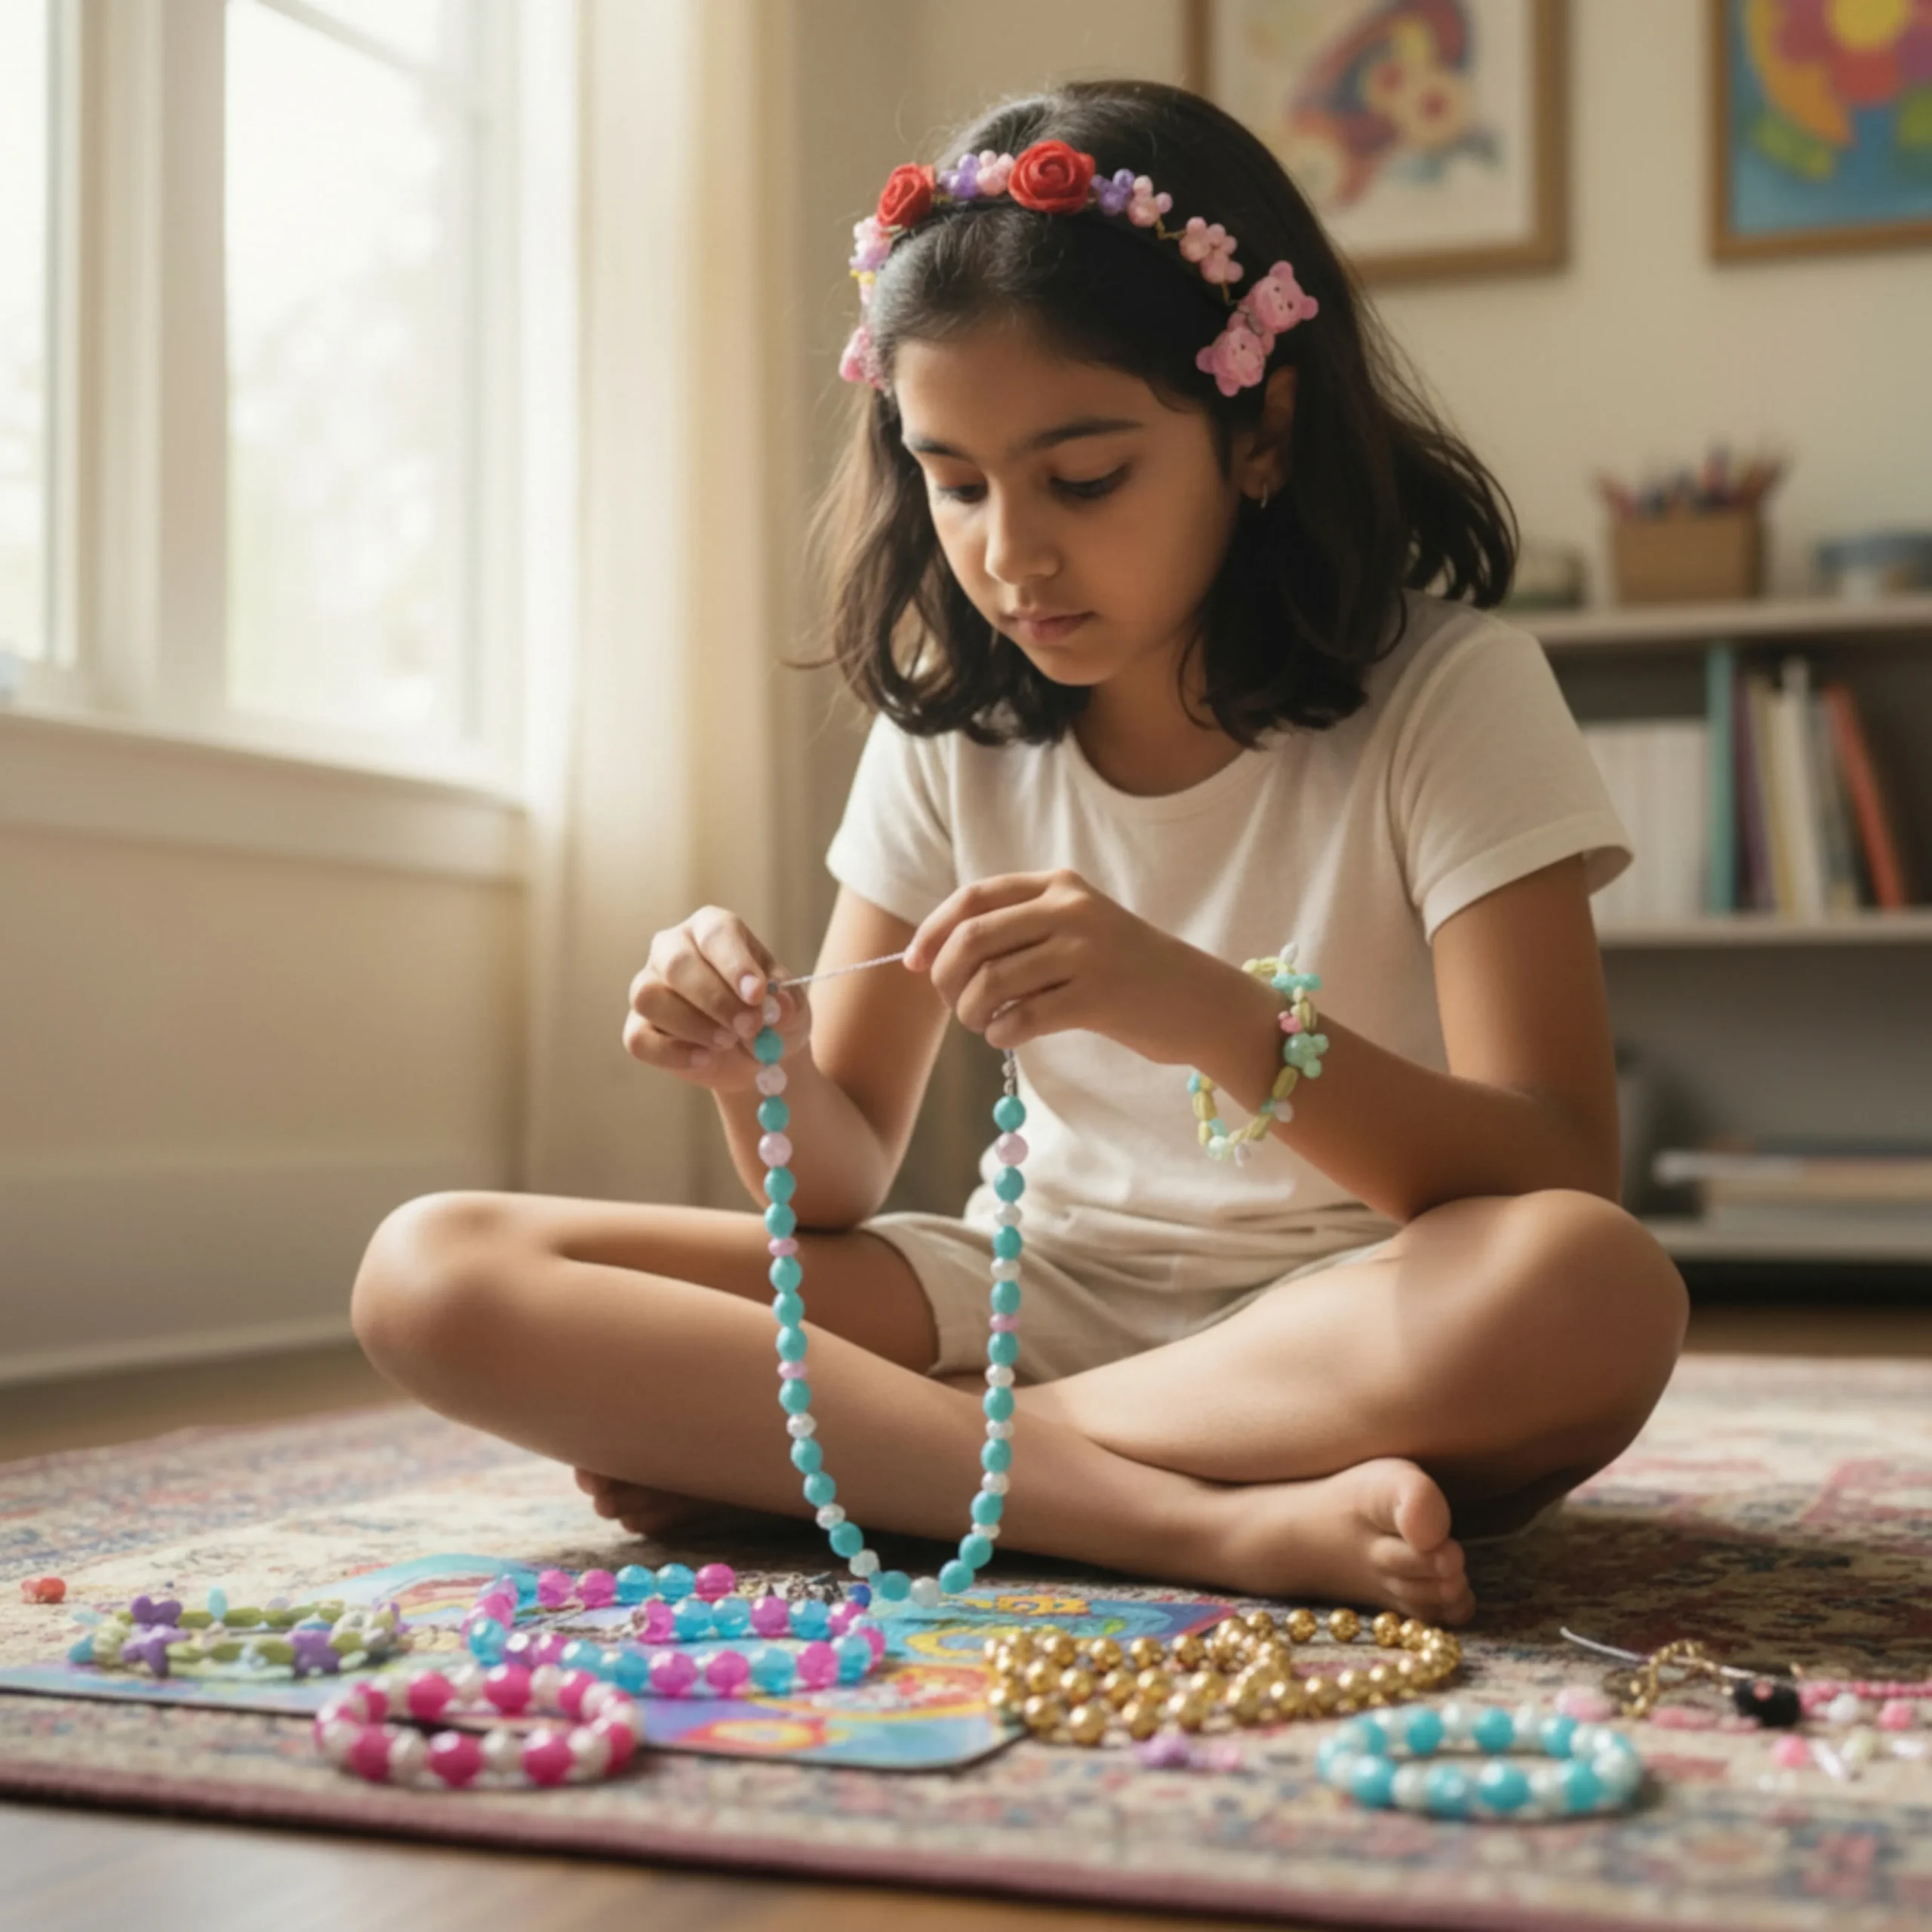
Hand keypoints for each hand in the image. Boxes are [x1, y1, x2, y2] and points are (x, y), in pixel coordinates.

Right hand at [623, 906, 810, 1092]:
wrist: (754, 1056)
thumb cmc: (771, 1017)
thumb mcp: (791, 1009)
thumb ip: (787, 1005)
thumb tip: (780, 1008)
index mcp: (711, 929)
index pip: (715, 934)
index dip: (736, 964)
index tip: (758, 994)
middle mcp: (672, 949)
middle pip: (677, 964)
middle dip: (715, 999)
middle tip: (750, 1027)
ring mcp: (649, 986)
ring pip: (650, 997)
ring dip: (693, 1025)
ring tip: (728, 1042)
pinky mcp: (637, 1027)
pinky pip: (640, 1039)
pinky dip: (673, 1054)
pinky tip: (704, 1059)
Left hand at [902, 868, 1221, 1062]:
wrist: (1196, 999)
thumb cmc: (1122, 970)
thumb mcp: (1074, 927)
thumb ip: (1016, 928)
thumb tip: (929, 956)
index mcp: (1059, 885)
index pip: (972, 898)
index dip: (932, 931)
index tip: (911, 963)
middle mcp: (1071, 910)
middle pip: (972, 940)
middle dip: (944, 978)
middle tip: (953, 1004)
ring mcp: (1085, 952)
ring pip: (989, 983)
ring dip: (970, 1013)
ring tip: (983, 1023)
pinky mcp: (1097, 998)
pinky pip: (1020, 1019)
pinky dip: (1000, 1033)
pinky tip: (1008, 1036)